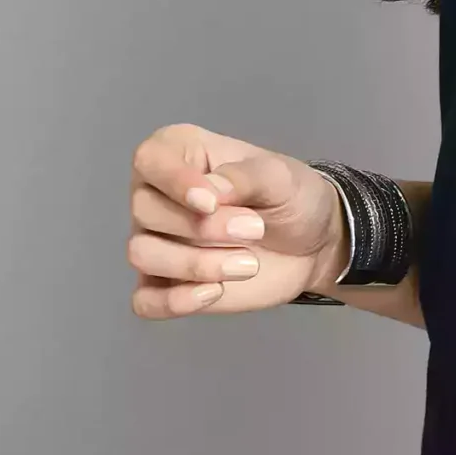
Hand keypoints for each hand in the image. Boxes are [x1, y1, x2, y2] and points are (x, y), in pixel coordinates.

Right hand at [127, 121, 345, 315]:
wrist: (313, 244)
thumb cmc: (290, 197)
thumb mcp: (280, 177)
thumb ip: (243, 177)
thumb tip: (208, 192)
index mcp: (179, 153)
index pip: (149, 159)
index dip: (173, 181)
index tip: (210, 202)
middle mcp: (157, 196)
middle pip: (145, 211)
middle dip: (202, 227)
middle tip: (256, 229)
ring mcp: (158, 242)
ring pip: (142, 254)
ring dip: (194, 264)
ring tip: (249, 264)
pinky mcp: (167, 284)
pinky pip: (145, 300)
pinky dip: (174, 301)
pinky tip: (214, 293)